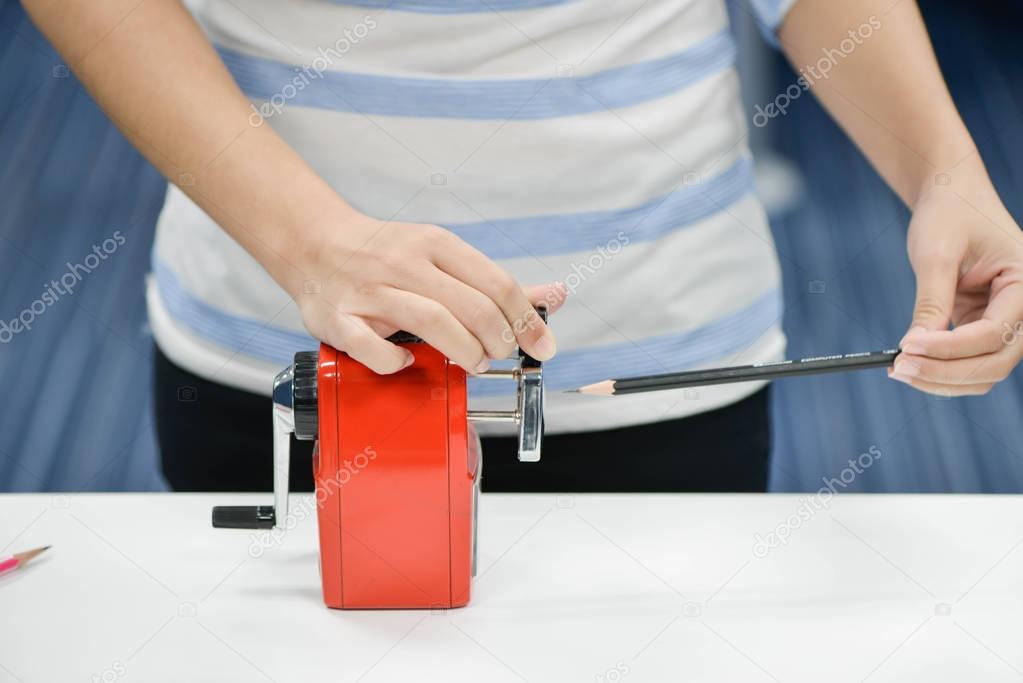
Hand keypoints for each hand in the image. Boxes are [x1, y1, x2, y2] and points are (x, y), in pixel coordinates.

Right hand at [285, 209, 564, 374]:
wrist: (314, 244)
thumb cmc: (386, 255)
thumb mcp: (444, 256)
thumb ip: (496, 283)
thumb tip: (557, 295)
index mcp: (434, 244)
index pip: (496, 282)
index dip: (527, 319)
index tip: (542, 344)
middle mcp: (404, 263)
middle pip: (472, 305)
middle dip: (498, 339)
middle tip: (499, 354)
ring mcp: (370, 292)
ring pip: (431, 322)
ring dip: (463, 350)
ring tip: (473, 362)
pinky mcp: (339, 319)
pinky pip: (374, 349)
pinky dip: (398, 362)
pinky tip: (410, 362)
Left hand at [890, 179, 1022, 394]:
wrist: (952, 197)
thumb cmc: (949, 214)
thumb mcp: (937, 253)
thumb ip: (932, 301)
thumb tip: (916, 346)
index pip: (993, 332)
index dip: (949, 347)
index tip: (907, 347)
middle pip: (995, 362)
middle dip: (946, 372)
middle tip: (899, 368)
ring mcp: (1007, 320)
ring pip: (984, 370)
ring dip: (942, 379)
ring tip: (898, 369)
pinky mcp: (984, 325)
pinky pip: (969, 360)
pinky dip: (940, 369)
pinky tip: (908, 364)